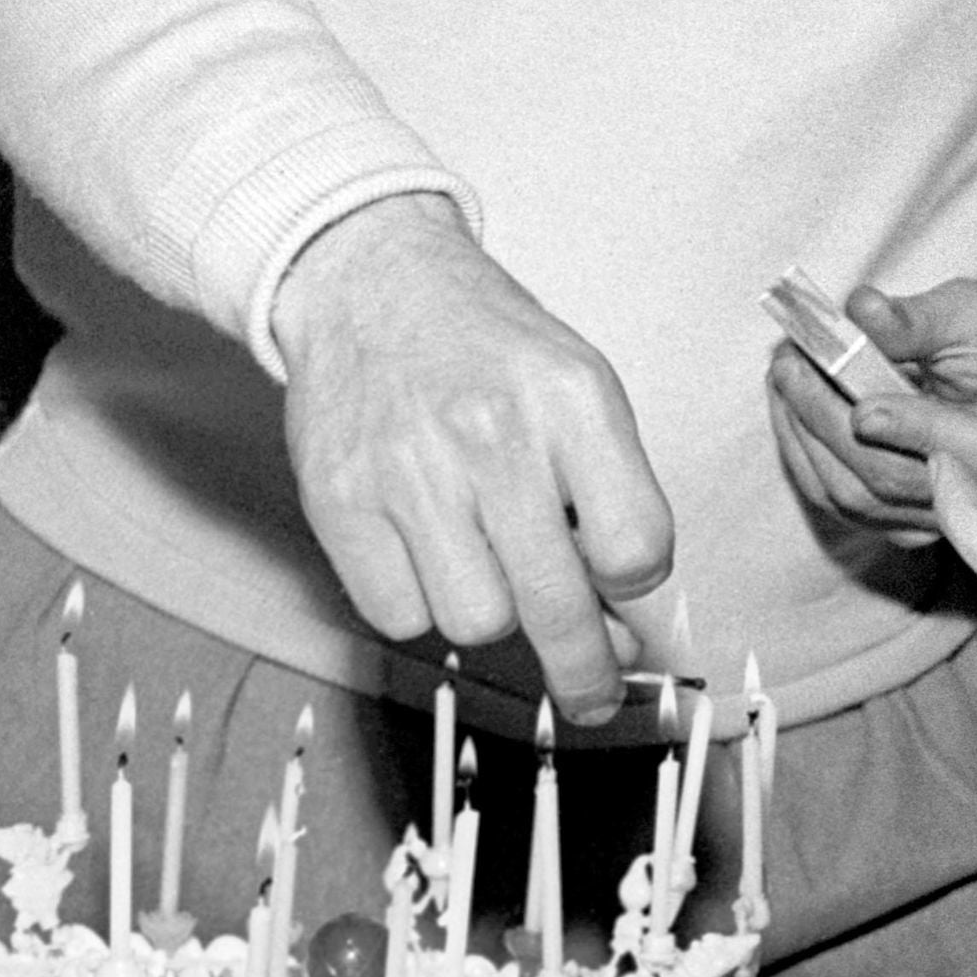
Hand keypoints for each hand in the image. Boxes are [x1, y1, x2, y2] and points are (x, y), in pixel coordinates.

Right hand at [270, 193, 673, 721]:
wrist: (371, 281)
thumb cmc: (487, 346)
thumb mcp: (578, 386)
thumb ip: (610, 491)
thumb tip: (623, 619)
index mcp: (573, 399)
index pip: (637, 548)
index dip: (636, 586)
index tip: (626, 595)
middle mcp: (493, 434)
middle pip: (557, 606)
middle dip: (585, 670)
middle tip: (594, 696)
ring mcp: (409, 470)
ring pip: (475, 622)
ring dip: (490, 612)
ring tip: (483, 558)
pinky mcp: (338, 500)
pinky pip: (398, 615)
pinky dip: (418, 604)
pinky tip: (424, 550)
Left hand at [770, 279, 976, 538]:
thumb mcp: (973, 313)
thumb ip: (919, 318)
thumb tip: (861, 308)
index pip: (958, 448)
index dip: (909, 430)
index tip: (862, 409)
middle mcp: (974, 496)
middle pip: (886, 475)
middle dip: (825, 416)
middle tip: (789, 360)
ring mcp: (931, 518)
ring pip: (851, 495)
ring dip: (802, 433)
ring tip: (784, 372)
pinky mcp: (896, 521)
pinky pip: (836, 499)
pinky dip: (803, 452)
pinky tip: (790, 405)